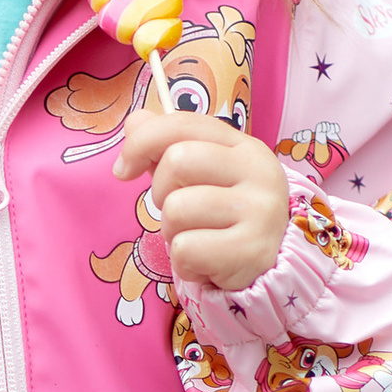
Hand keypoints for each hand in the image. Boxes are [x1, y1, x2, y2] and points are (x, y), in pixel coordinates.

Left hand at [116, 110, 290, 292]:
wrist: (267, 269)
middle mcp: (258, 172)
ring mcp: (260, 211)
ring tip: (198, 239)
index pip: (182, 124)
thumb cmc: (224, 218)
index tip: (124, 169)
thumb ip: (167, 144)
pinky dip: (185, 263)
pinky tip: (206, 264)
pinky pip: (185, 250)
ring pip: (177, 210)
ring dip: (173, 232)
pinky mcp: (251, 250)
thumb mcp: (201, 175)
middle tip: (179, 213)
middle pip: (177, 162)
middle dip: (161, 193)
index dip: (141, 142)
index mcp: (244, 147)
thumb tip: (134, 122)